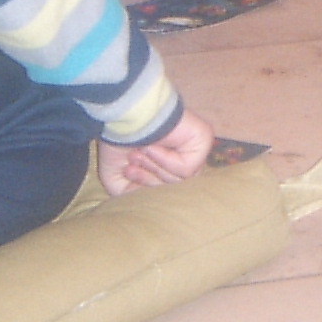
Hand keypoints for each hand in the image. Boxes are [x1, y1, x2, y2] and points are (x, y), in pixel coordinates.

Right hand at [96, 110, 214, 195]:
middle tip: (132, 161)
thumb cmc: (119, 142)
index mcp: (170, 165)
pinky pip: (186, 168)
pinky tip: (153, 147)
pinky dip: (166, 161)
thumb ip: (134, 197)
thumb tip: (151, 206)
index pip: (168, 193)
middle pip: (174, 190)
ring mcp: (196, 148)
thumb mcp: (119, 181)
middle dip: (149, 179)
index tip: (127, 171)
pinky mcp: (203, 140)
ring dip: (155, 169)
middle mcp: (185, 156)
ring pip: (181, 182)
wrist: (124, 116)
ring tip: (140, 152)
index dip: (146, 187)